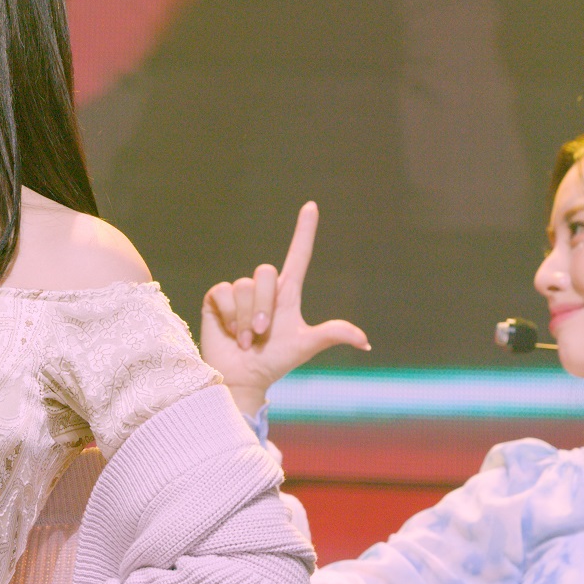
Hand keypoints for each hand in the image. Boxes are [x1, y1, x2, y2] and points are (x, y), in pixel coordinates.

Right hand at [200, 202, 369, 416]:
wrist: (243, 377)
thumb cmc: (275, 362)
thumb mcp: (306, 346)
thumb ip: (333, 334)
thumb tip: (366, 342)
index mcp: (288, 293)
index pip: (298, 255)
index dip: (305, 231)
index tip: (311, 206)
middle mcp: (264, 289)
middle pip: (265, 272)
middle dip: (264, 307)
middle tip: (262, 334)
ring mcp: (239, 293)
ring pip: (244, 286)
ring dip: (247, 318)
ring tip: (246, 339)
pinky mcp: (217, 299)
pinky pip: (224, 293)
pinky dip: (230, 317)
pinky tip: (230, 332)